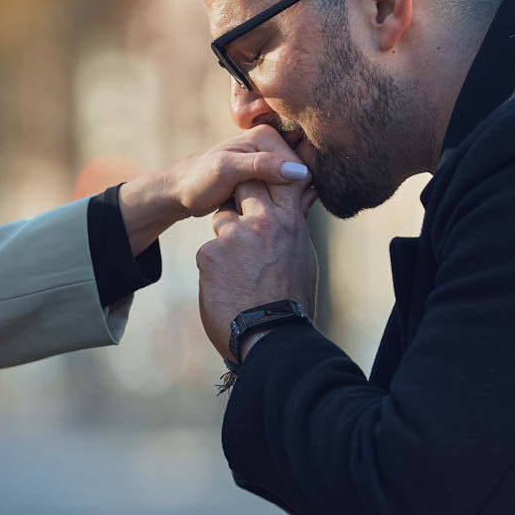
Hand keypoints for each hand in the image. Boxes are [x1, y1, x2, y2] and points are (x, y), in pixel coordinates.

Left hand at [119, 125, 309, 254]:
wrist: (179, 192)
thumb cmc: (197, 181)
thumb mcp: (226, 171)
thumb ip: (259, 167)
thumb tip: (297, 171)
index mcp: (266, 135)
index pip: (300, 165)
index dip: (292, 189)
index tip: (272, 206)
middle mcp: (270, 144)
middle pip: (298, 176)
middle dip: (287, 196)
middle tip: (264, 212)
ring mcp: (267, 161)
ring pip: (290, 186)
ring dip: (281, 203)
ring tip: (260, 213)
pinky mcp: (263, 176)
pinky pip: (280, 192)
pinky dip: (275, 205)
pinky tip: (262, 215)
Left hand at [195, 172, 318, 364]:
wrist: (271, 337)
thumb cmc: (291, 301)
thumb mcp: (302, 257)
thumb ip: (295, 224)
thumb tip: (306, 195)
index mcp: (290, 223)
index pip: (278, 178)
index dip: (266, 178)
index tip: (261, 186)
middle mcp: (264, 222)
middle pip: (244, 186)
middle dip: (240, 198)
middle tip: (243, 226)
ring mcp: (235, 236)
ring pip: (222, 218)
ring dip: (225, 238)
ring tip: (238, 270)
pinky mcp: (210, 253)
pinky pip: (208, 250)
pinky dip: (214, 267)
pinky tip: (226, 288)